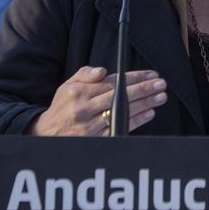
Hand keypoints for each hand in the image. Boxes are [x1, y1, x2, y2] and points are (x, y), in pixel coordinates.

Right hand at [28, 66, 167, 136]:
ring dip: (144, 104)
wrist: (46, 134)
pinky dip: (136, 121)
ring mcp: (91, 125)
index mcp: (80, 92)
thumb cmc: (62, 107)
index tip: (152, 75)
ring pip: (123, 112)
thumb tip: (103, 70)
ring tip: (160, 97)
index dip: (134, 77)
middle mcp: (85, 108)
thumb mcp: (67, 86)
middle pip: (121, 95)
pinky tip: (149, 114)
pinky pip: (120, 128)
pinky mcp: (96, 139)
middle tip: (161, 84)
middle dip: (144, 89)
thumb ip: (84, 74)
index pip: (114, 82)